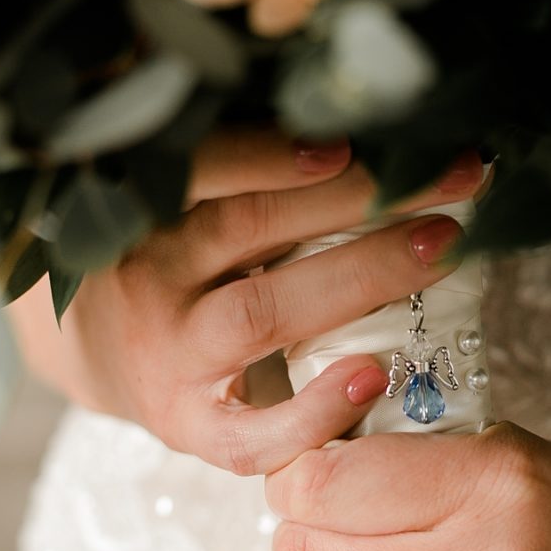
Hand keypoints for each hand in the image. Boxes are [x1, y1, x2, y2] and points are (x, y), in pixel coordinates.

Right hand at [15, 127, 483, 473]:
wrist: (95, 354)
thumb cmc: (168, 260)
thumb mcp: (179, 201)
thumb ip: (242, 166)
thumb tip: (358, 117)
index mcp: (144, 207)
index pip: (204, 166)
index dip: (272, 153)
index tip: (352, 141)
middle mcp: (148, 277)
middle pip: (251, 227)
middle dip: (361, 198)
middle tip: (454, 176)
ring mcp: (169, 358)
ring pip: (261, 313)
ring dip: (360, 277)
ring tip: (441, 249)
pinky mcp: (192, 427)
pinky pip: (251, 432)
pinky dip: (314, 409)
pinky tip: (373, 377)